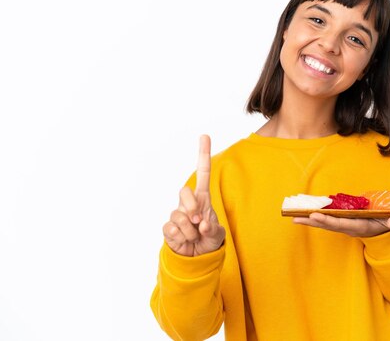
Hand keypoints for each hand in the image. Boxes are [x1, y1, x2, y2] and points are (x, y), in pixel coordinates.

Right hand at [163, 135, 225, 255]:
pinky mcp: (168, 228)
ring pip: (179, 215)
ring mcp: (177, 214)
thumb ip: (213, 229)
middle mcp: (188, 203)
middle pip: (184, 192)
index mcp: (203, 198)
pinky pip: (171, 228)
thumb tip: (202, 225)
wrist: (197, 257)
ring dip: (190, 230)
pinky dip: (181, 237)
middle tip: (199, 221)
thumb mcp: (217, 235)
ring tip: (194, 237)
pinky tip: (184, 241)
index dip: (203, 155)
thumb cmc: (209, 239)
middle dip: (192, 206)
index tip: (205, 136)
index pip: (203, 172)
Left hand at [292, 213, 389, 237]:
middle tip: (297, 217)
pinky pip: (326, 221)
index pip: (341, 223)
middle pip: (328, 225)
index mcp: (359, 226)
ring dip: (309, 221)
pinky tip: (303, 214)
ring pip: (324, 224)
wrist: (383, 233)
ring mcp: (344, 226)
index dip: (327, 220)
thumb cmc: (386, 224)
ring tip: (294, 218)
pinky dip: (315, 218)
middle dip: (313, 221)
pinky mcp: (341, 224)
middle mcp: (348, 228)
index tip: (315, 215)